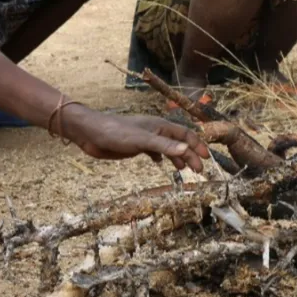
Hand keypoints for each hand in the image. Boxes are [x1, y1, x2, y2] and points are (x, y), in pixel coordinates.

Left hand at [62, 108, 208, 171]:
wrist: (91, 133)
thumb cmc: (116, 132)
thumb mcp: (142, 140)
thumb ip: (164, 145)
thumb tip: (186, 149)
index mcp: (161, 125)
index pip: (186, 134)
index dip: (197, 145)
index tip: (206, 159)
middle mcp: (156, 131)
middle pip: (178, 142)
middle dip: (190, 155)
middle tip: (198, 170)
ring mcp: (146, 138)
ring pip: (168, 147)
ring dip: (177, 157)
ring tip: (185, 170)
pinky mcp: (136, 146)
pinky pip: (154, 151)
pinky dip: (161, 158)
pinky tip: (161, 164)